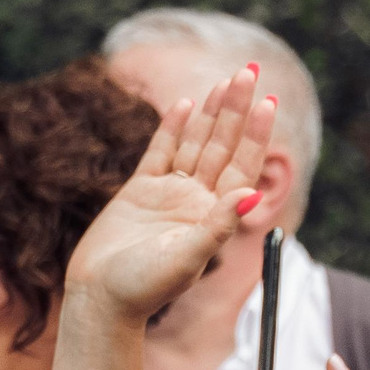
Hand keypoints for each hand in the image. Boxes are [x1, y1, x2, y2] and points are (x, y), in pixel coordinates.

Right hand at [64, 66, 277, 325]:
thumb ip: (218, 225)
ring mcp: (168, 193)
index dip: (255, 134)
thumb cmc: (145, 287)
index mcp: (214, 215)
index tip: (268, 101)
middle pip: (222, 146)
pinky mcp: (139, 192)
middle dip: (236, 109)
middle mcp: (195, 200)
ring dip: (211, 112)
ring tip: (226, 81)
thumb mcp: (187, 257)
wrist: (101, 298)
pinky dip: (172, 128)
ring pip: (195, 143)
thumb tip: (252, 194)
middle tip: (250, 70)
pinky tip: (185, 103)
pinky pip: (160, 152)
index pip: (242, 166)